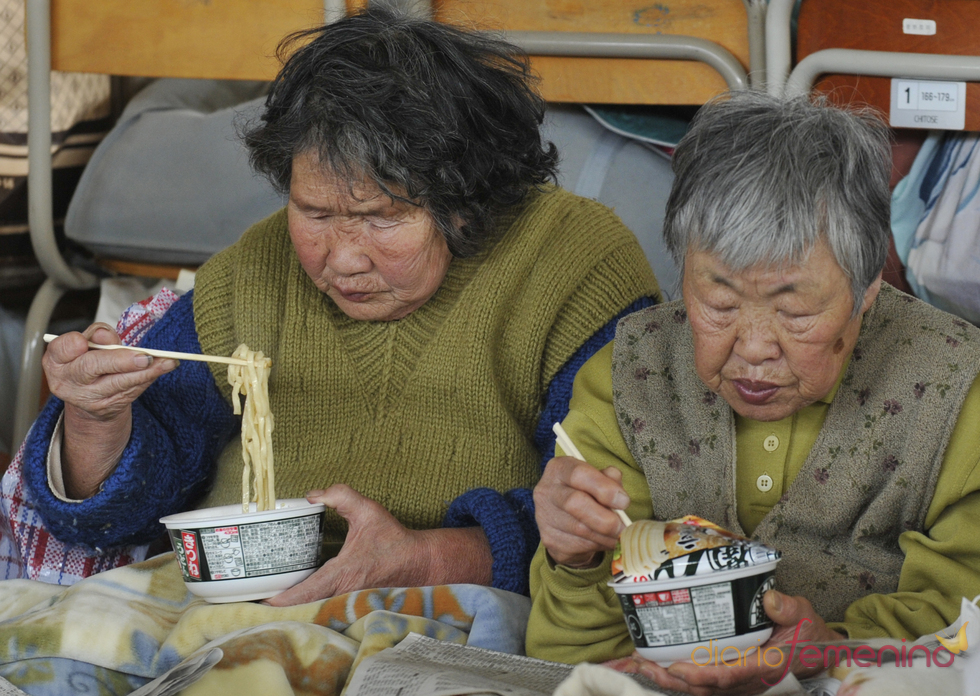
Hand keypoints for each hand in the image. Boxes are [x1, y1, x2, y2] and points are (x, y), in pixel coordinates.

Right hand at [44, 323, 177, 420]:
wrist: (88, 396)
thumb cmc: (89, 360)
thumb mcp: (87, 345)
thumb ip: (96, 336)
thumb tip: (105, 335)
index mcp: (57, 360)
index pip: (62, 349)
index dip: (72, 345)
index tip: (83, 341)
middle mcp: (67, 381)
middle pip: (92, 367)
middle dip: (121, 361)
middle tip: (146, 357)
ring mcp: (86, 398)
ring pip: (118, 383)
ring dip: (146, 372)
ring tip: (167, 362)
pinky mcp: (106, 408)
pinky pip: (131, 391)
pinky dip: (148, 379)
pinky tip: (162, 369)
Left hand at [265, 484, 435, 605]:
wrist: (416, 560)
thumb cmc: (392, 539)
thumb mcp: (367, 510)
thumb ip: (341, 496)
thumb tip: (313, 494)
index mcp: (342, 573)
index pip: (307, 591)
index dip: (283, 598)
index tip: (262, 599)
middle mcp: (341, 589)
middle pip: (303, 603)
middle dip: (280, 603)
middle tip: (255, 596)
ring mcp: (345, 595)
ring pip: (312, 604)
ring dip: (292, 602)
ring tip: (268, 595)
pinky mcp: (348, 593)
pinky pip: (322, 600)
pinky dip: (306, 598)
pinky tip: (296, 590)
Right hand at [533, 456, 629, 567]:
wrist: (563, 517)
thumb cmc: (584, 492)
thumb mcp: (598, 478)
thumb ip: (610, 479)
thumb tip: (620, 495)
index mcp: (559, 469)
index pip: (579, 474)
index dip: (604, 488)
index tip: (624, 501)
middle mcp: (546, 491)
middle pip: (575, 503)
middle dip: (605, 518)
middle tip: (624, 526)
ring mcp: (544, 517)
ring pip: (580, 530)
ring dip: (606, 536)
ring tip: (619, 535)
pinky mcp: (549, 540)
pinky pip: (579, 546)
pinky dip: (598, 545)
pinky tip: (604, 540)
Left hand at [606, 591, 843, 694]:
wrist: (819, 655)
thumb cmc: (809, 635)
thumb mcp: (804, 616)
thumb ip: (787, 608)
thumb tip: (768, 599)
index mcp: (763, 667)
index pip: (727, 676)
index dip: (700, 675)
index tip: (676, 667)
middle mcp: (746, 681)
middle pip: (703, 688)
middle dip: (670, 679)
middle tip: (640, 663)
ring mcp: (738, 683)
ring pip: (698, 689)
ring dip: (668, 679)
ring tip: (638, 663)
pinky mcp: (732, 679)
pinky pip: (702, 684)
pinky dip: (678, 677)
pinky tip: (657, 664)